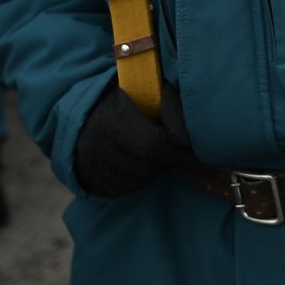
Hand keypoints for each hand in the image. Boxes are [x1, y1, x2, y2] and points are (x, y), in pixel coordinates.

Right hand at [72, 82, 194, 197]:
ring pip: (136, 182)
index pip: (155, 144)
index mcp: (117, 117)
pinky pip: (121, 191)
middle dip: (165, 162)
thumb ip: (175, 113)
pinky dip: (136, 182)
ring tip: (152, 154)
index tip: (197, 158)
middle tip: (171, 151)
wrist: (91, 108)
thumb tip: (190, 143)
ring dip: (152, 172)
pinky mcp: (87, 177)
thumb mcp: (156, 93)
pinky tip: (137, 163)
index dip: (179, 154)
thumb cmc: (135, 100)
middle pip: (147, 168)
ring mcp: (90, 162)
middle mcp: (98, 141)